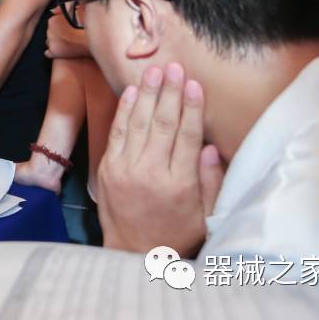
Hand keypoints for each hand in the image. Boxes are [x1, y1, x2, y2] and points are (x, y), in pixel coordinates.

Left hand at [45, 9, 88, 58]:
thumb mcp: (74, 13)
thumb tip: (52, 11)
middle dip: (57, 35)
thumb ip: (61, 10)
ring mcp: (51, 42)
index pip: (51, 24)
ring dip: (56, 44)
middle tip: (69, 37)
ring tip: (68, 44)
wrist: (92, 41)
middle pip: (49, 34)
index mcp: (52, 21)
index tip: (68, 29)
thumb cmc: (85, 27)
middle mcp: (49, 31)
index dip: (59, 27)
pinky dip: (53, 53)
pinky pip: (48, 53)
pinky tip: (63, 51)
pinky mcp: (54, 52)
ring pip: (49, 43)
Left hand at [96, 63, 224, 256]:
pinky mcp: (107, 168)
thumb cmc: (176, 233)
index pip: (187, 137)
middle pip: (163, 124)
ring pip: (139, 124)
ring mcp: (125, 168)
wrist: (133, 252)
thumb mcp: (205, 215)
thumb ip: (210, 180)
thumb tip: (210, 146)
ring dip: (148, 94)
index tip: (196, 84)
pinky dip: (125, 111)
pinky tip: (133, 92)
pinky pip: (117, 133)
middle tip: (175, 67)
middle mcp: (150, 173)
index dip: (192, 108)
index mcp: (179, 184)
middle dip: (170, 93)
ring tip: (155, 72)